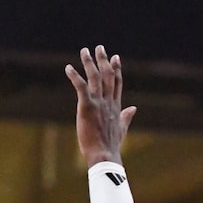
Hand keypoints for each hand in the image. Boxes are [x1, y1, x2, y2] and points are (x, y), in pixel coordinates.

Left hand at [65, 45, 136, 167]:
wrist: (104, 155)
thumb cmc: (111, 145)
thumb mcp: (122, 129)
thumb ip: (127, 116)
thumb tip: (134, 108)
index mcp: (116, 106)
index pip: (117, 82)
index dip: (116, 69)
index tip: (115, 57)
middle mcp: (108, 101)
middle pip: (107, 75)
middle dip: (104, 60)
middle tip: (99, 47)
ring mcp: (98, 103)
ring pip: (95, 78)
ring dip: (89, 63)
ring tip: (84, 51)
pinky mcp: (87, 107)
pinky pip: (81, 87)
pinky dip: (75, 77)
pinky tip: (68, 68)